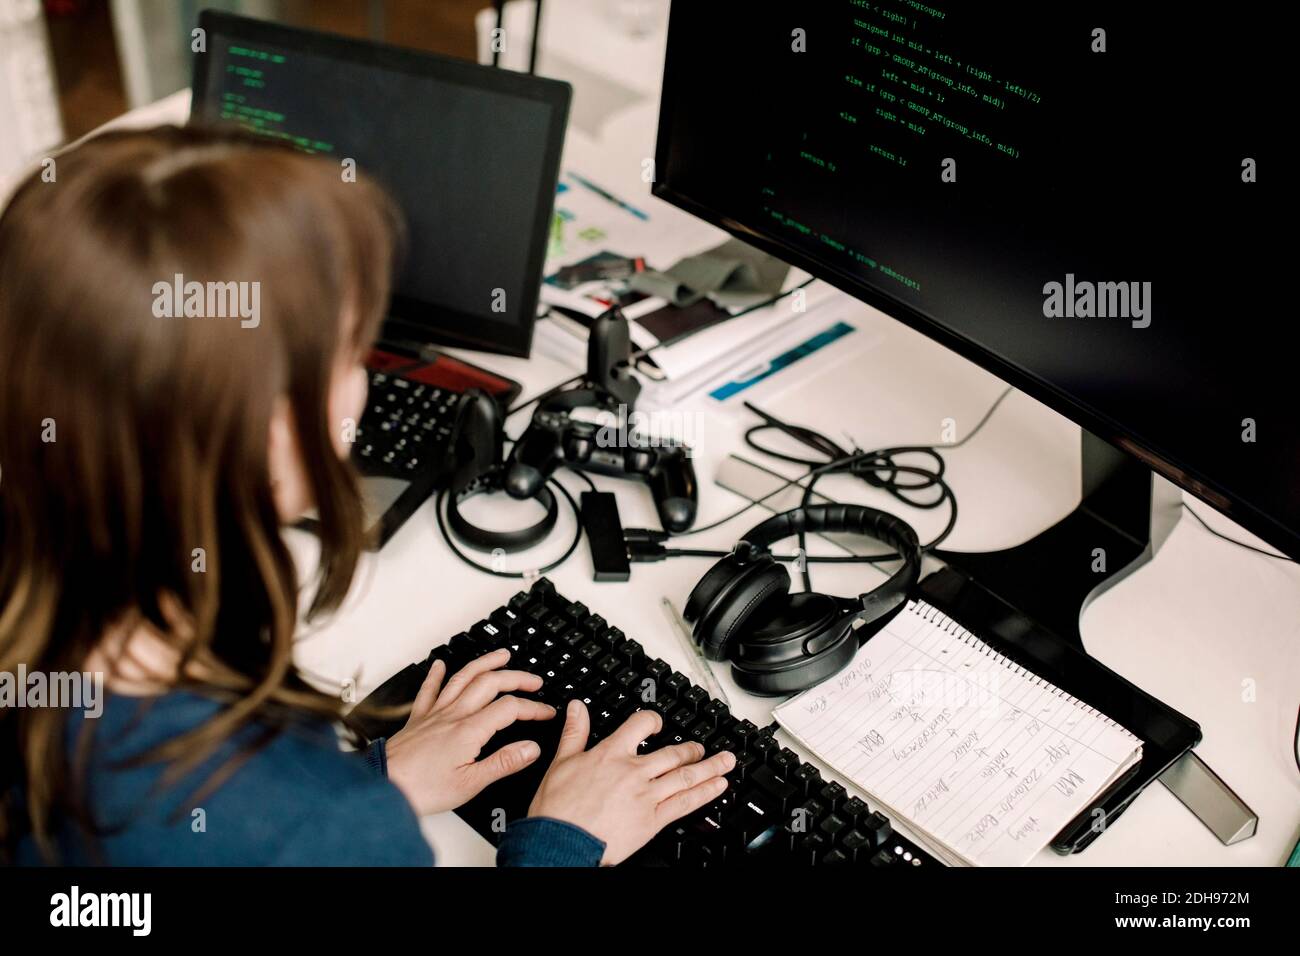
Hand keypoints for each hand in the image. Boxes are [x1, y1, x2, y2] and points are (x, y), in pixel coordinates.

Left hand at [384, 648, 555, 815]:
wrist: (383, 785)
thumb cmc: (421, 788)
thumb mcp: (470, 783)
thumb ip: (504, 763)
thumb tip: (531, 748)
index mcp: (469, 730)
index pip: (510, 708)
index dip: (533, 708)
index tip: (547, 712)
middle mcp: (453, 715)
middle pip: (490, 683)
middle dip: (516, 677)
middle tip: (535, 681)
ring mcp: (434, 713)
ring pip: (463, 678)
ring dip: (485, 663)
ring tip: (501, 655)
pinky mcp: (418, 719)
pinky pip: (429, 689)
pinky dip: (436, 674)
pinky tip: (440, 664)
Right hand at [528, 700, 735, 864]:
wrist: (561, 842)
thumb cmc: (558, 808)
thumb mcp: (561, 762)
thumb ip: (574, 732)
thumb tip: (576, 708)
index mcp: (611, 754)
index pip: (640, 725)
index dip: (653, 720)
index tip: (658, 722)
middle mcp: (633, 771)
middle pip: (672, 753)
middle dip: (691, 749)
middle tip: (704, 747)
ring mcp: (646, 796)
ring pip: (685, 776)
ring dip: (709, 767)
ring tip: (727, 762)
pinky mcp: (652, 819)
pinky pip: (685, 803)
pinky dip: (705, 793)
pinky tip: (718, 787)